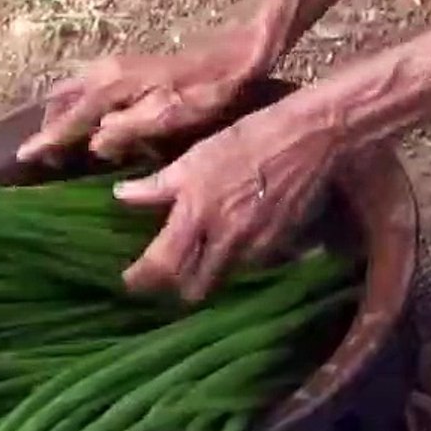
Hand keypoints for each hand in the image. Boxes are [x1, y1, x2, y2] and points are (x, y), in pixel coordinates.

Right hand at [15, 30, 268, 164]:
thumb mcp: (166, 117)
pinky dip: (80, 107)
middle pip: (61, 99)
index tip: (23, 157)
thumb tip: (93, 144)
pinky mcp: (129, 69)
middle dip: (50, 126)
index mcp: (111, 85)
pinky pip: (89, 88)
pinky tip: (93, 125)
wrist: (234, 60)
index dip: (46, 140)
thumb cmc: (204, 93)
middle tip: (46, 156)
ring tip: (63, 144)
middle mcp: (105, 72)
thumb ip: (126, 130)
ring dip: (63, 116)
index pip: (69, 117)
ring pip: (73, 91)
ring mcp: (116, 67)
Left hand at [114, 101, 339, 301]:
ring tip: (195, 262)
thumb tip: (121, 196)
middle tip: (163, 278)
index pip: (162, 265)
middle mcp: (225, 240)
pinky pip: (247, 269)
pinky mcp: (278, 248)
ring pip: (221, 281)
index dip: (141, 280)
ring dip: (205, 279)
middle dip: (175, 289)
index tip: (129, 281)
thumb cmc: (248, 140)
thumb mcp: (196, 157)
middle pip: (193, 289)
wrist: (309, 141)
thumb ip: (158, 185)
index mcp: (197, 214)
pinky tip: (229, 247)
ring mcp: (254, 249)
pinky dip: (233, 265)